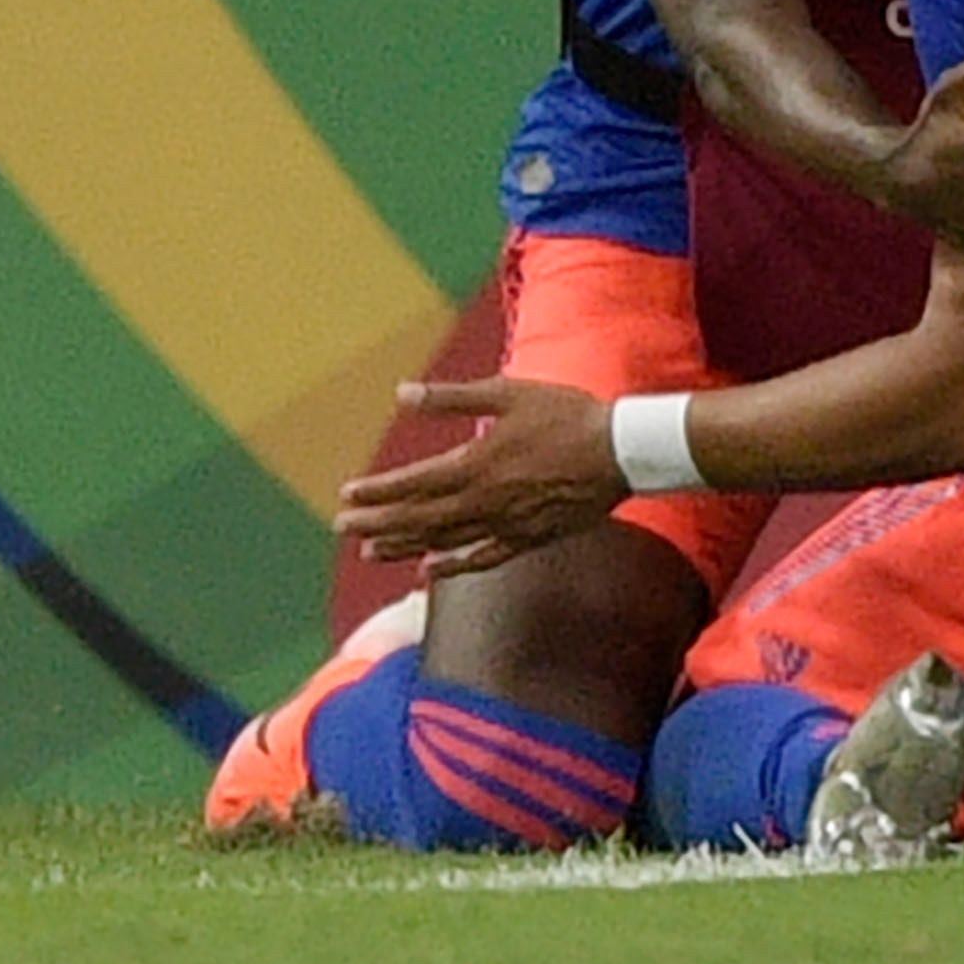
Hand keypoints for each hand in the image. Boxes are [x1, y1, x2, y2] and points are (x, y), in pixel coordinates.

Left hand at [333, 379, 626, 577]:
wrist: (620, 450)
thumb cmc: (565, 415)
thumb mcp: (507, 393)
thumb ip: (451, 397)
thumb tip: (401, 393)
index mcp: (476, 463)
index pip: (413, 484)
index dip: (377, 492)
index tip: (346, 497)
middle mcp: (483, 501)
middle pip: (419, 518)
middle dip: (377, 523)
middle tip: (343, 528)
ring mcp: (504, 524)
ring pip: (443, 541)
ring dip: (404, 546)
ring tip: (370, 551)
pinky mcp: (527, 538)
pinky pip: (482, 558)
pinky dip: (452, 566)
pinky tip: (428, 570)